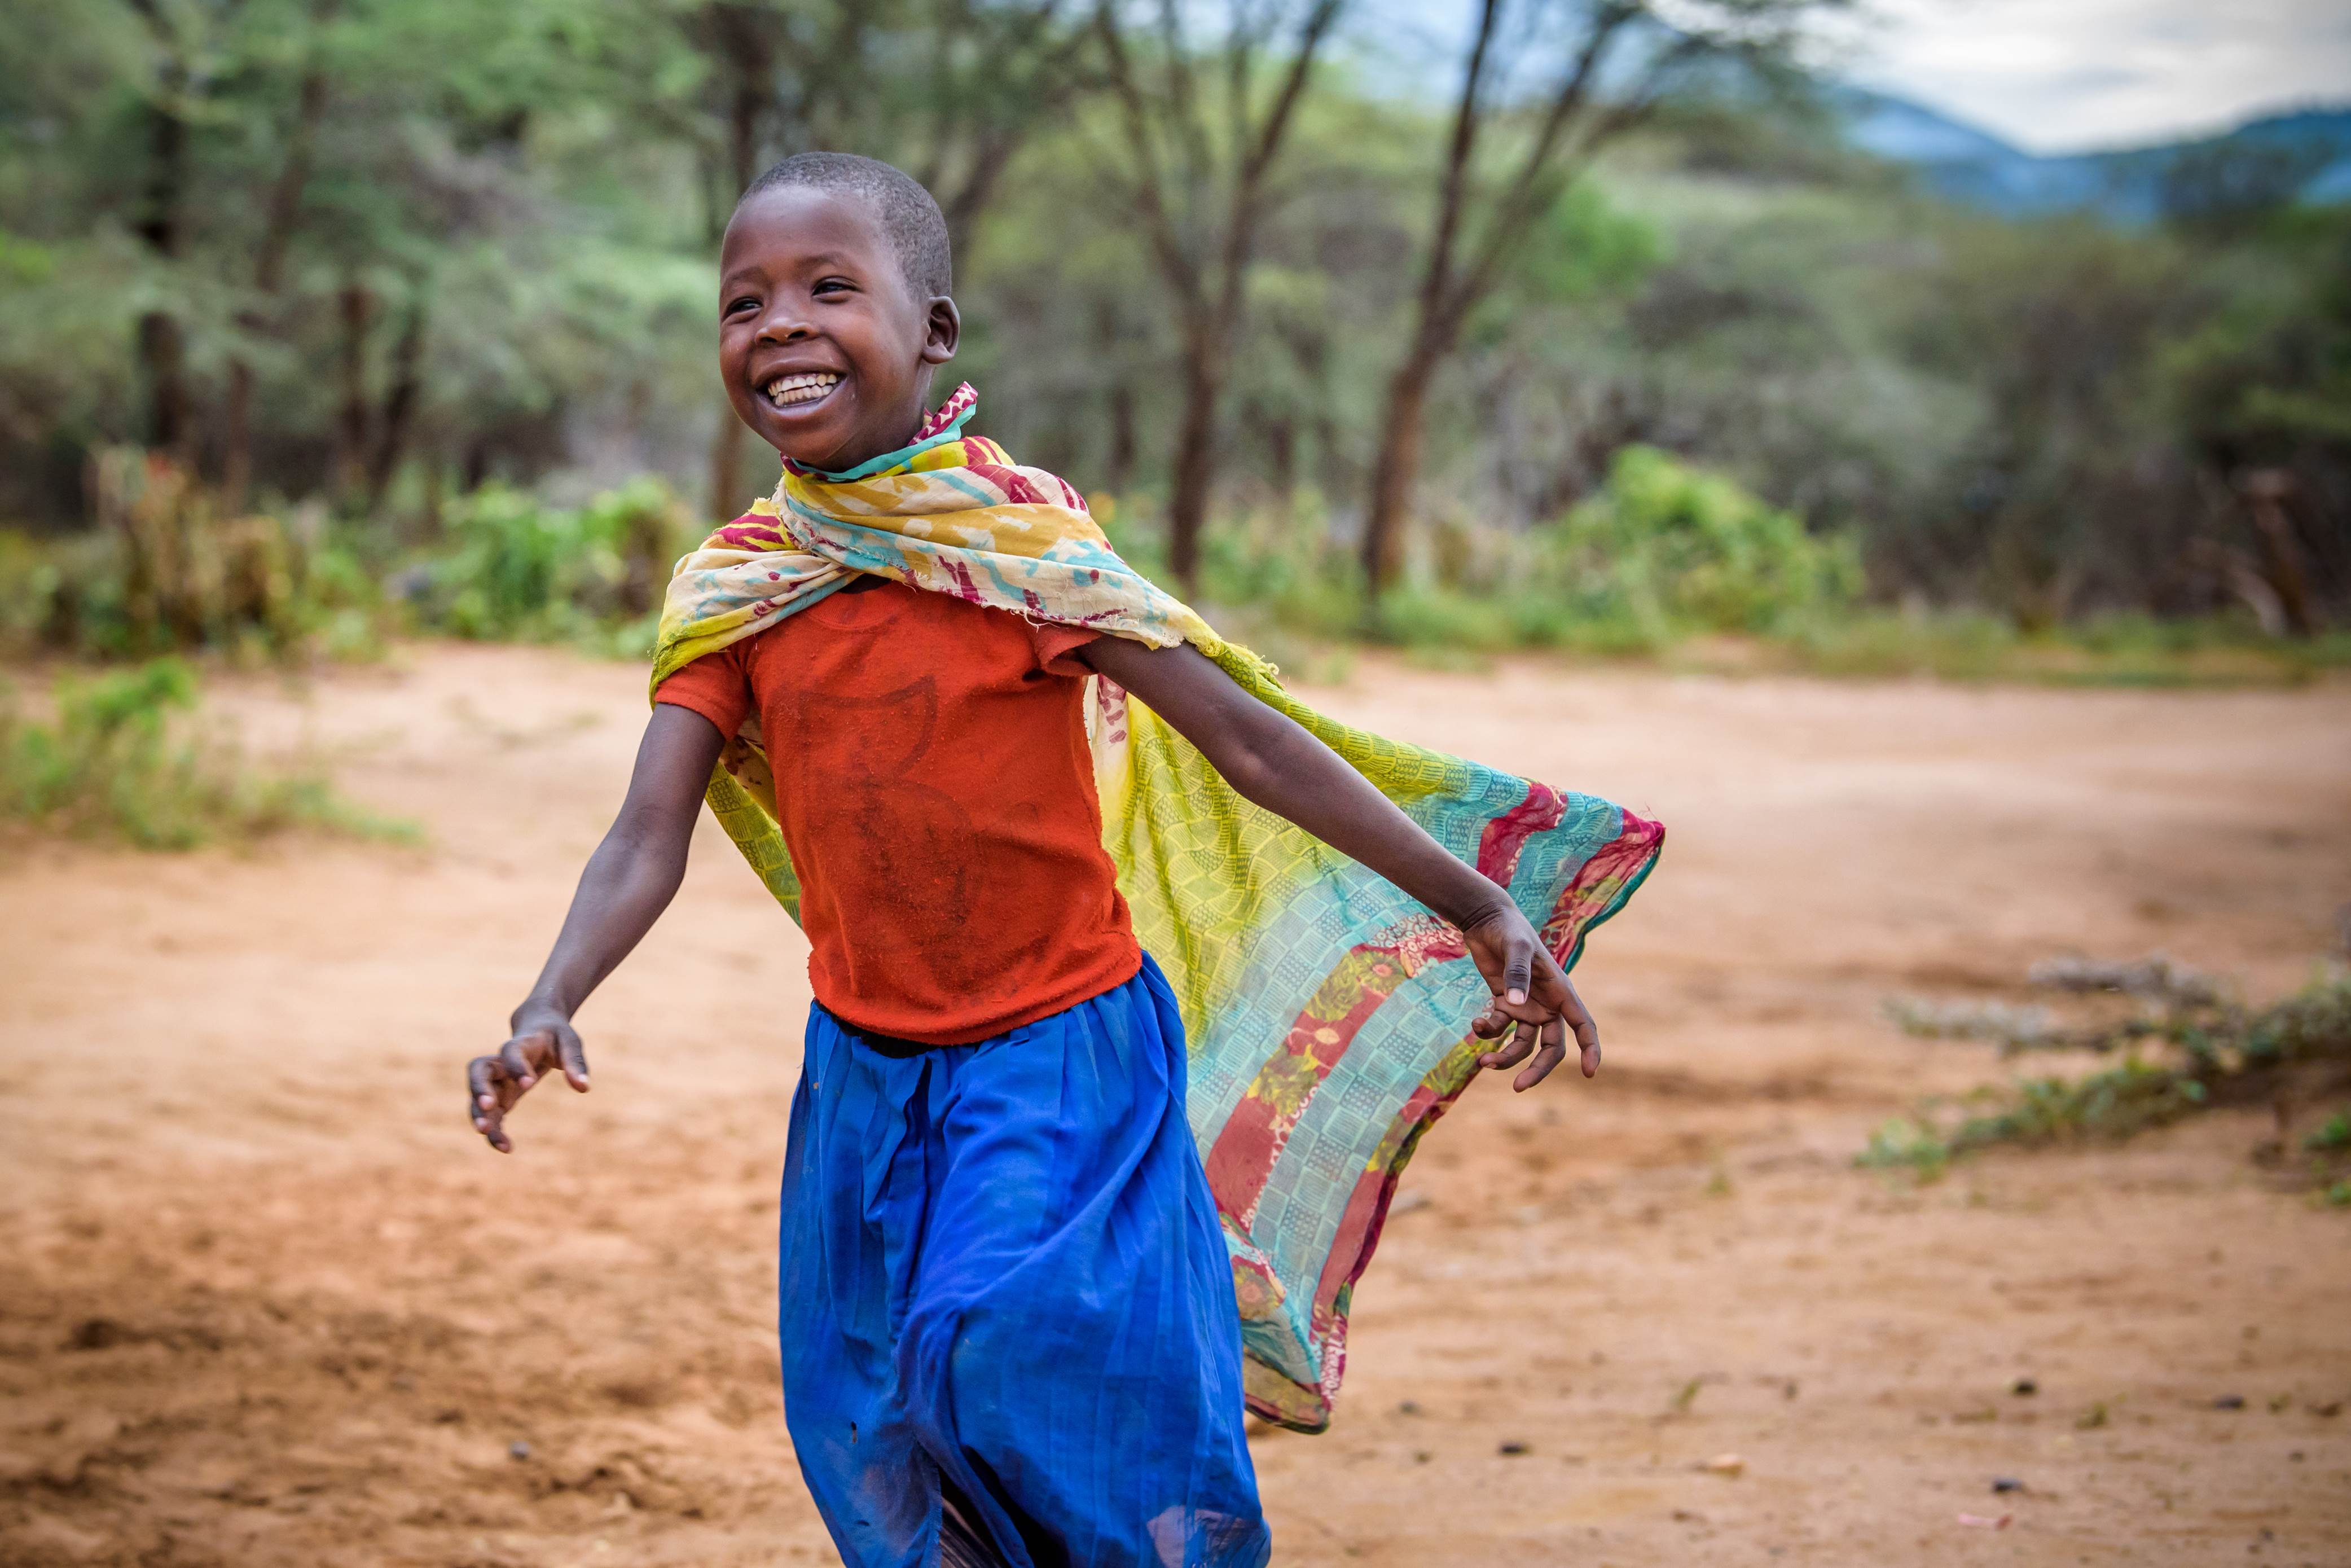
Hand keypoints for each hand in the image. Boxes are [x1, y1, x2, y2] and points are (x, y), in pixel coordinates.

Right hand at [466, 1007, 589, 1152]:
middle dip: (479, 1088)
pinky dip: (495, 1131)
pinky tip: (506, 1148)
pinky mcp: (499, 1098)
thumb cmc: (556, 1037)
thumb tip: (583, 1088)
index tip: (528, 1083)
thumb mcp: (570, 1043)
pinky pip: (491, 1115)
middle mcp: (501, 1062)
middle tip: (487, 1106)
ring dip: (479, 1114)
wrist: (538, 1029)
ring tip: (486, 1132)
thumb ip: (575, 1063)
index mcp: (521, 1044)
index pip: (511, 1051)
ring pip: (477, 1096)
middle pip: (478, 1070)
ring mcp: (496, 1081)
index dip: (516, 1066)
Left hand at [1462, 900, 1599, 1090]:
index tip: (1590, 1073)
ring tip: (1483, 1062)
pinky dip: (1487, 1032)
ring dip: (1505, 1057)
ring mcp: (1525, 1007)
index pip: (1583, 1025)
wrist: (1485, 920)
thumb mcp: (1516, 948)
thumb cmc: (1508, 930)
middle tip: (1519, 1087)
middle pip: (1551, 1048)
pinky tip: (1476, 1025)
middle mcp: (1546, 1004)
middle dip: (1537, 1070)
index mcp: (1560, 991)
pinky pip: (1499, 1029)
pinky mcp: (1504, 1005)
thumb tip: (1515, 1005)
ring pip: (1522, 1045)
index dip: (1591, 1049)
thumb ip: (1517, 974)